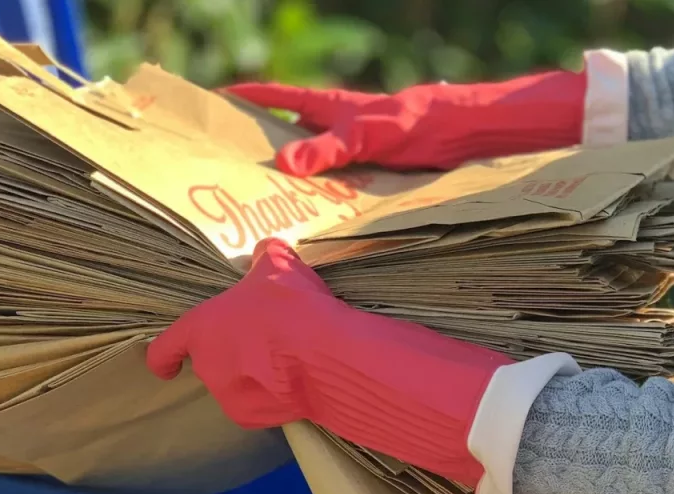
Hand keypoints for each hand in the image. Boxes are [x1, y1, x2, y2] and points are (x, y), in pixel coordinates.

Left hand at [146, 238, 513, 487]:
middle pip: (218, 363)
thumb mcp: (289, 273)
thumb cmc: (313, 309)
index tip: (163, 359)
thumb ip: (274, 265)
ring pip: (251, 383)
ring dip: (270, 369)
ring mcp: (255, 397)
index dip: (169, 353)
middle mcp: (225, 369)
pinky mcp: (291, 414)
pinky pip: (283, 399)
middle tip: (272, 334)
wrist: (364, 366)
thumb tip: (270, 252)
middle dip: (239, 352)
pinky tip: (320, 370)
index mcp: (212, 330)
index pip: (173, 345)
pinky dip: (295, 387)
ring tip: (303, 348)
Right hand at [224, 70, 585, 176]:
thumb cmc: (414, 123)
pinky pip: (335, 181)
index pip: (276, 98)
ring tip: (260, 200)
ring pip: (312, 161)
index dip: (246, 99)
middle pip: (288, 132)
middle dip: (259, 145)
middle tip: (227, 166)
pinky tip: (311, 215)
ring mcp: (353, 148)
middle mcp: (336, 126)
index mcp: (328, 108)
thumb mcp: (366, 135)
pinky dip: (319, 194)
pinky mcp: (371, 169)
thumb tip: (281, 164)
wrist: (459, 133)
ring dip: (290, 177)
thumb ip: (327, 150)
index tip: (214, 103)